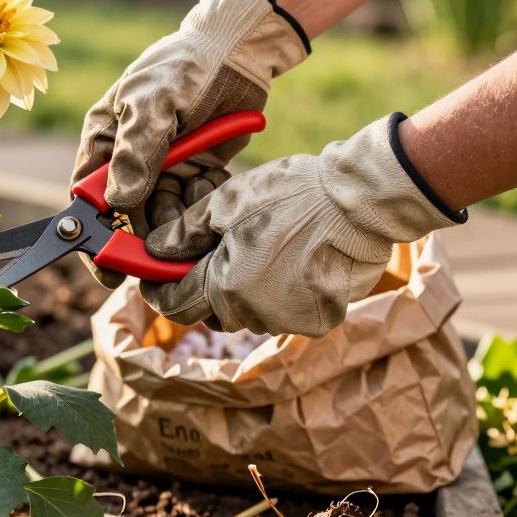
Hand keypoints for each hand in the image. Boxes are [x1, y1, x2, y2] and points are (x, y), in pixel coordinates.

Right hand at [71, 0, 307, 287]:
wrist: (239, 50)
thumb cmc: (186, 65)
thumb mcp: (156, 101)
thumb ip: (138, 150)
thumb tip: (119, 202)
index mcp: (104, 140)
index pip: (87, 197)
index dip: (94, 235)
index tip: (108, 266)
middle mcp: (129, 159)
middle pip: (126, 216)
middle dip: (143, 241)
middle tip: (162, 263)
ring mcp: (164, 168)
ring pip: (164, 216)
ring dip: (178, 231)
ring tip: (196, 239)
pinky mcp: (197, 171)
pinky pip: (196, 205)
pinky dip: (204, 213)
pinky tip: (217, 210)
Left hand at [138, 115, 466, 336]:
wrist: (361, 203)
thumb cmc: (291, 195)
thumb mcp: (225, 203)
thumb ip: (185, 233)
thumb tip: (155, 251)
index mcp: (225, 287)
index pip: (176, 306)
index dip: (160, 291)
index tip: (157, 277)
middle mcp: (255, 314)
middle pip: (213, 310)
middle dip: (205, 285)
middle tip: (212, 252)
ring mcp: (291, 321)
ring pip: (249, 312)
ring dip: (244, 289)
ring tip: (256, 249)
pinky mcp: (320, 321)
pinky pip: (284, 312)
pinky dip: (278, 292)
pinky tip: (289, 260)